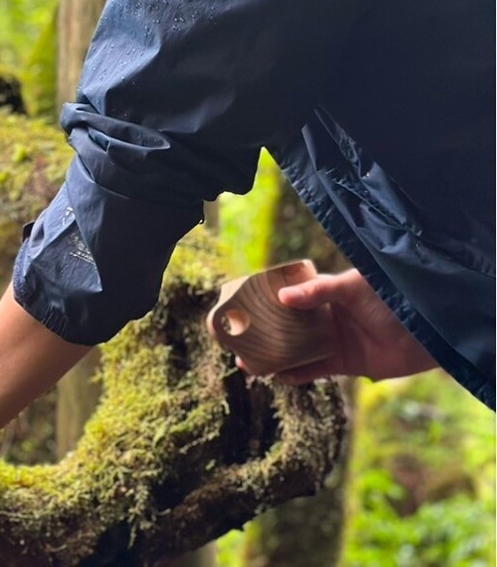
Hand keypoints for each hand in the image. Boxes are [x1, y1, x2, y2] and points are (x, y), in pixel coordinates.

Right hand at [242, 268, 436, 385]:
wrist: (430, 331)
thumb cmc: (393, 297)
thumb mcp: (354, 288)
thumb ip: (320, 292)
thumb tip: (282, 298)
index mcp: (326, 291)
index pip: (288, 292)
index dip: (265, 298)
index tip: (240, 304)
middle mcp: (326, 315)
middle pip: (286, 324)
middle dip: (262, 331)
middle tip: (236, 338)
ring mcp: (334, 340)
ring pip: (295, 348)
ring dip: (273, 355)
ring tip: (246, 363)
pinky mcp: (346, 363)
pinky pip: (314, 369)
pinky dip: (296, 374)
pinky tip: (276, 377)